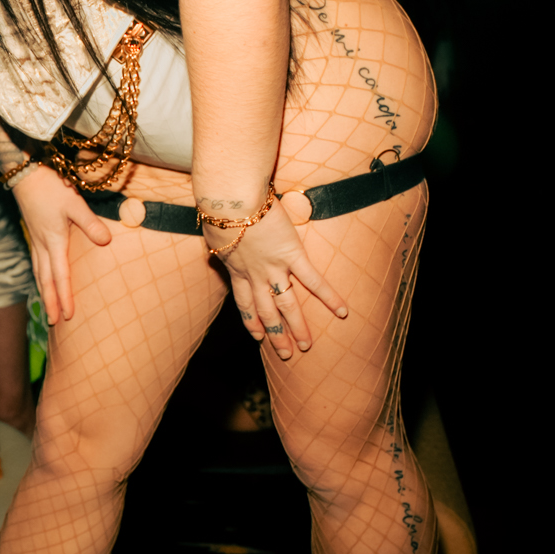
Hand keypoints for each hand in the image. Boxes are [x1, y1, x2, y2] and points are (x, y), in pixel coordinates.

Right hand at [11, 166, 111, 323]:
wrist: (24, 173)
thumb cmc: (50, 186)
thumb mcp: (74, 203)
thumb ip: (90, 223)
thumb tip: (106, 242)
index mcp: (53, 242)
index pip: (61, 276)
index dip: (65, 297)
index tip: (68, 316)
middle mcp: (42, 245)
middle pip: (46, 280)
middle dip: (50, 302)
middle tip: (53, 323)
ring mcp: (35, 239)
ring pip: (38, 272)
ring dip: (44, 291)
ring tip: (47, 307)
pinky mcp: (33, 232)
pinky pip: (35, 261)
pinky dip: (39, 276)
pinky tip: (41, 276)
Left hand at [209, 198, 348, 359]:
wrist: (230, 199)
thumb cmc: (218, 208)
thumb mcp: (213, 232)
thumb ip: (219, 244)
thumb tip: (214, 247)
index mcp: (236, 268)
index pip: (244, 302)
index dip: (252, 320)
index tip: (257, 336)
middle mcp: (255, 274)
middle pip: (266, 311)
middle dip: (275, 334)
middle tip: (285, 354)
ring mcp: (274, 267)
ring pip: (287, 304)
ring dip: (297, 327)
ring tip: (306, 346)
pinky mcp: (292, 254)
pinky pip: (313, 279)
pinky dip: (328, 296)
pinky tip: (341, 311)